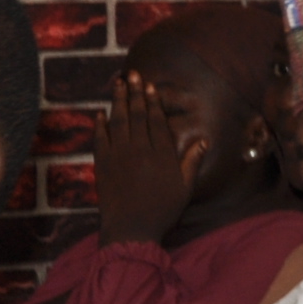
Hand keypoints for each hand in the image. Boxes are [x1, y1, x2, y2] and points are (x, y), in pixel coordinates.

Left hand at [93, 69, 200, 245]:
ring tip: (118, 84)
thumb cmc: (162, 209)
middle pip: (137, 115)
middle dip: (135, 93)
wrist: (131, 229)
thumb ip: (192, 161)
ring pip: (117, 121)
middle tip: (133, 74)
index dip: (153, 101)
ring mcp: (118, 156)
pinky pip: (99, 139)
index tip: (151, 85)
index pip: (156, 120)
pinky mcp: (102, 164)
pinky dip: (98, 124)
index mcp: (161, 154)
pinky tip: (99, 113)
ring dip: (117, 101)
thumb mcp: (185, 187)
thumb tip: (203, 140)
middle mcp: (139, 150)